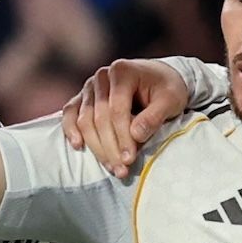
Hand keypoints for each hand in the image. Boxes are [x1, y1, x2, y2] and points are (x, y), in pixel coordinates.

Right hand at [62, 59, 192, 175]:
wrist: (158, 78)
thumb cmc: (166, 89)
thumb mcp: (171, 100)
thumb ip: (154, 116)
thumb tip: (136, 135)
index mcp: (122, 72)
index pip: (116, 109)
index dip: (122, 137)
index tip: (130, 159)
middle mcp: (102, 77)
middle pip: (99, 117)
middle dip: (110, 147)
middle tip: (122, 170)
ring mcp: (90, 87)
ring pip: (85, 120)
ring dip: (96, 147)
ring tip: (111, 167)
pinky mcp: (83, 97)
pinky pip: (70, 113)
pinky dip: (71, 130)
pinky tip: (78, 146)